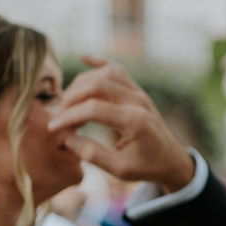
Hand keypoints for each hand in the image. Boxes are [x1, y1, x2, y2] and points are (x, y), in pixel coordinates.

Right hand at [49, 56, 195, 193]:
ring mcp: (139, 92)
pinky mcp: (137, 90)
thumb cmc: (147, 166)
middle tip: (60, 114)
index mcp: (134, 121)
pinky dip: (100, 62)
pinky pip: (118, 69)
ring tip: (68, 101)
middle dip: (72, 97)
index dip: (69, 116)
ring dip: (82, 83)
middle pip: (97, 85)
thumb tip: (67, 139)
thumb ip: (94, 155)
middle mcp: (137, 100)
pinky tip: (84, 56)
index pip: (93, 109)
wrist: (172, 159)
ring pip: (106, 73)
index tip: (54, 127)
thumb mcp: (121, 169)